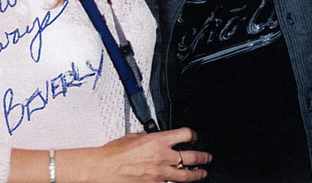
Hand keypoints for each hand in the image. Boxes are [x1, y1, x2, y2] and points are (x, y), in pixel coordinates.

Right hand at [64, 128, 210, 182]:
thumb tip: (153, 137)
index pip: (185, 134)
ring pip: (185, 175)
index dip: (192, 135)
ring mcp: (160, 174)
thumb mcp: (134, 136)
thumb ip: (148, 137)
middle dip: (202, 157)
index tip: (194, 137)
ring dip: (196, 174)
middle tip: (207, 157)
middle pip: (192, 156)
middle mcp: (162, 157)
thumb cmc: (114, 153)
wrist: (104, 168)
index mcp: (158, 140)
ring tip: (202, 173)